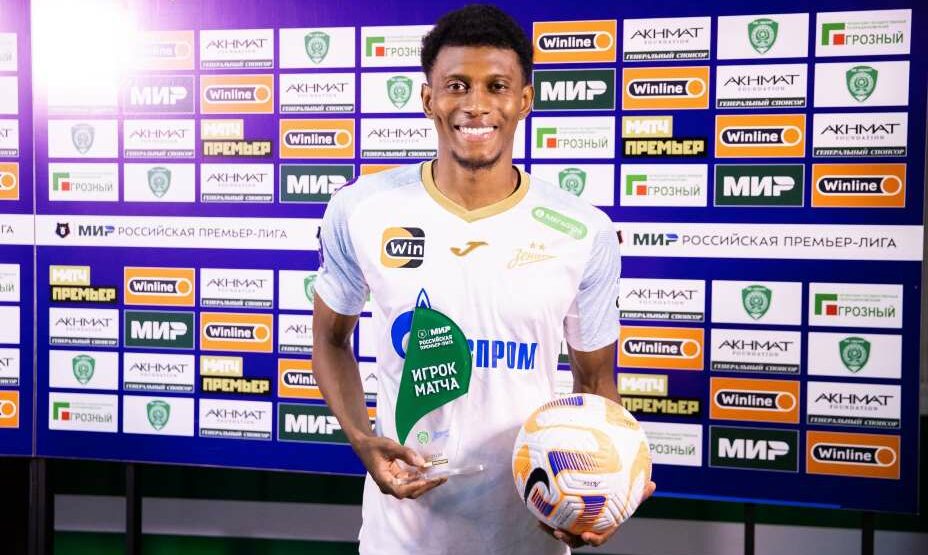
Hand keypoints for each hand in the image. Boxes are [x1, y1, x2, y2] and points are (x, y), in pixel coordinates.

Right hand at [355, 435, 446, 498]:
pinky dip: (422, 477)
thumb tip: (422, 463)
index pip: (400, 490)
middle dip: (426, 486)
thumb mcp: (389, 446)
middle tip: (441, 478)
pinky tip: (432, 472)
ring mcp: (394, 483)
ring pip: (413, 488)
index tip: (427, 480)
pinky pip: (412, 481)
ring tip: (441, 476)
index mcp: (383, 480)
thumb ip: (405, 453)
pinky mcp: (398, 479)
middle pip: (410, 492)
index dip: (414, 487)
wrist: (365, 445)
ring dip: (426, 483)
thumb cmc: (374, 446)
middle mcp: (389, 486)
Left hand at [539, 480, 656, 547]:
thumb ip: (638, 493)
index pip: (600, 538)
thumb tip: (654, 484)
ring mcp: (574, 525)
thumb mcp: (627, 497)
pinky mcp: (563, 519)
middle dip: (568, 538)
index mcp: (602, 527)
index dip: (594, 540)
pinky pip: (554, 520)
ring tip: (543, 523)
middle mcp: (587, 529)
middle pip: (577, 540)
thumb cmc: (615, 502)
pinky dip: (545, 517)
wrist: (597, 500)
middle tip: (560, 532)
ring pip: (563, 532)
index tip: (588, 537)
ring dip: (552, 529)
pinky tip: (536, 509)